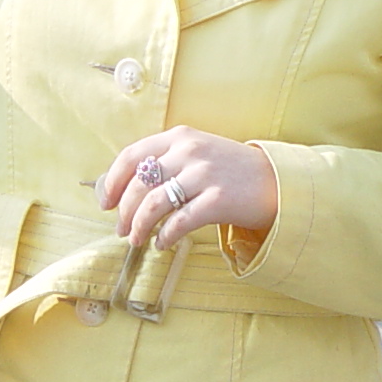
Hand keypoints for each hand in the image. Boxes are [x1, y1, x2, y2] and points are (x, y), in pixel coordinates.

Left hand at [97, 128, 278, 253]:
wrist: (276, 181)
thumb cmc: (229, 170)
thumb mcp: (197, 152)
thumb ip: (166, 161)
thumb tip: (125, 190)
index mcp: (179, 137)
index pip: (131, 156)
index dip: (113, 182)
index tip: (105, 203)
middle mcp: (189, 152)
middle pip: (139, 184)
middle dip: (124, 212)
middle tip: (120, 230)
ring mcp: (204, 175)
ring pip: (154, 204)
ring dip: (139, 227)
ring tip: (136, 240)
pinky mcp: (217, 200)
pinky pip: (178, 222)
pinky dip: (164, 237)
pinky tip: (162, 244)